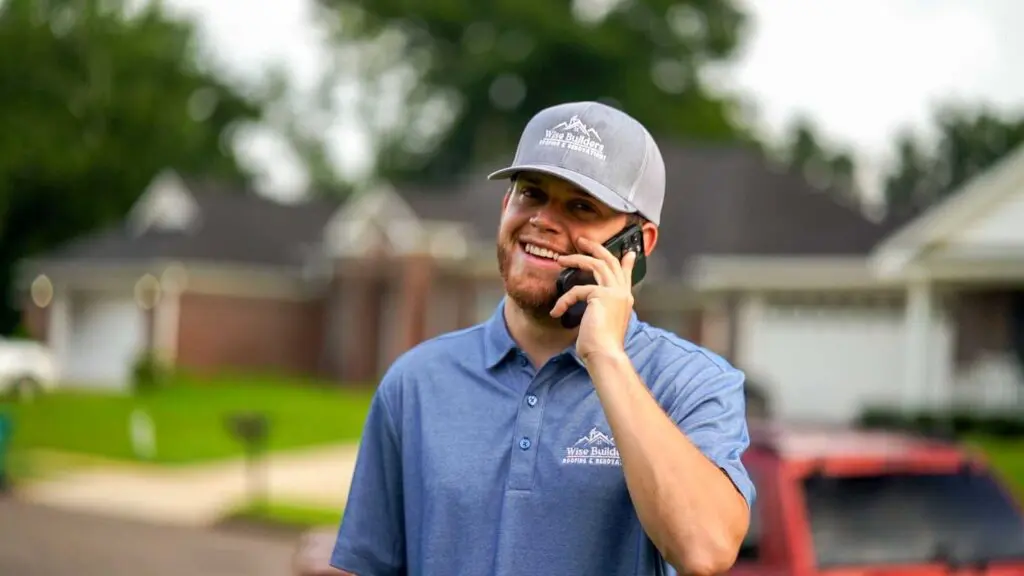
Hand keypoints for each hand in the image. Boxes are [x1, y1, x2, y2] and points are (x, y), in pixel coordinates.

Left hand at [551, 236, 635, 360]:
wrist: (605, 354)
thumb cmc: (601, 345)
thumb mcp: (603, 322)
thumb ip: (601, 308)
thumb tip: (591, 303)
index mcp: (624, 299)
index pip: (625, 275)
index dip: (625, 262)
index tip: (628, 253)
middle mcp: (623, 293)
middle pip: (610, 261)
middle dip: (596, 248)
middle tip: (582, 240)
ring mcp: (615, 292)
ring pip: (596, 264)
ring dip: (577, 258)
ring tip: (561, 259)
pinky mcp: (601, 295)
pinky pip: (577, 290)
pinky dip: (564, 300)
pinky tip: (556, 311)